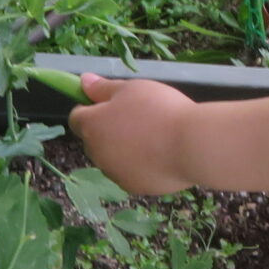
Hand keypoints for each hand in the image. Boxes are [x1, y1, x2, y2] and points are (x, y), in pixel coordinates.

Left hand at [66, 74, 199, 194]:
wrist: (191, 145)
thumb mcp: (131, 88)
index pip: (77, 117)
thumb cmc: (158, 109)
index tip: (113, 103)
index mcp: (91, 126)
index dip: (92, 108)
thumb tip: (82, 81)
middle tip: (138, 118)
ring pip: (113, 158)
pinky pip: (131, 173)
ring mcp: (114, 173)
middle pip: (95, 139)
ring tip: (154, 137)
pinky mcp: (133, 187)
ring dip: (124, 148)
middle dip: (108, 130)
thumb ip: (103, 88)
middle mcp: (96, 154)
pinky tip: (161, 155)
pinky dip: (140, 165)